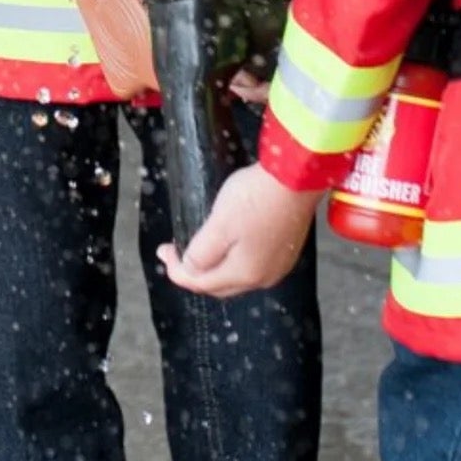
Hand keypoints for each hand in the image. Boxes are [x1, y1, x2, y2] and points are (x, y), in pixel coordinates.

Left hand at [157, 165, 322, 297]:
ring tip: (200, 248)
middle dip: (195, 272)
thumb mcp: (219, 223)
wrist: (297, 176)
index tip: (163, 250)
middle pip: (219, 285)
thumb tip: (189, 269)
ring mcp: (279, 265)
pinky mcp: (288, 249)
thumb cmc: (257, 197)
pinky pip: (254, 263)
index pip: (200, 284)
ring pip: (237, 275)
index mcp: (245, 275)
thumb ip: (201, 253)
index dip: (176, 270)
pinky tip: (230, 243)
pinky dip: (235, 258)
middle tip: (176, 253)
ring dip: (216, 266)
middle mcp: (264, 277)